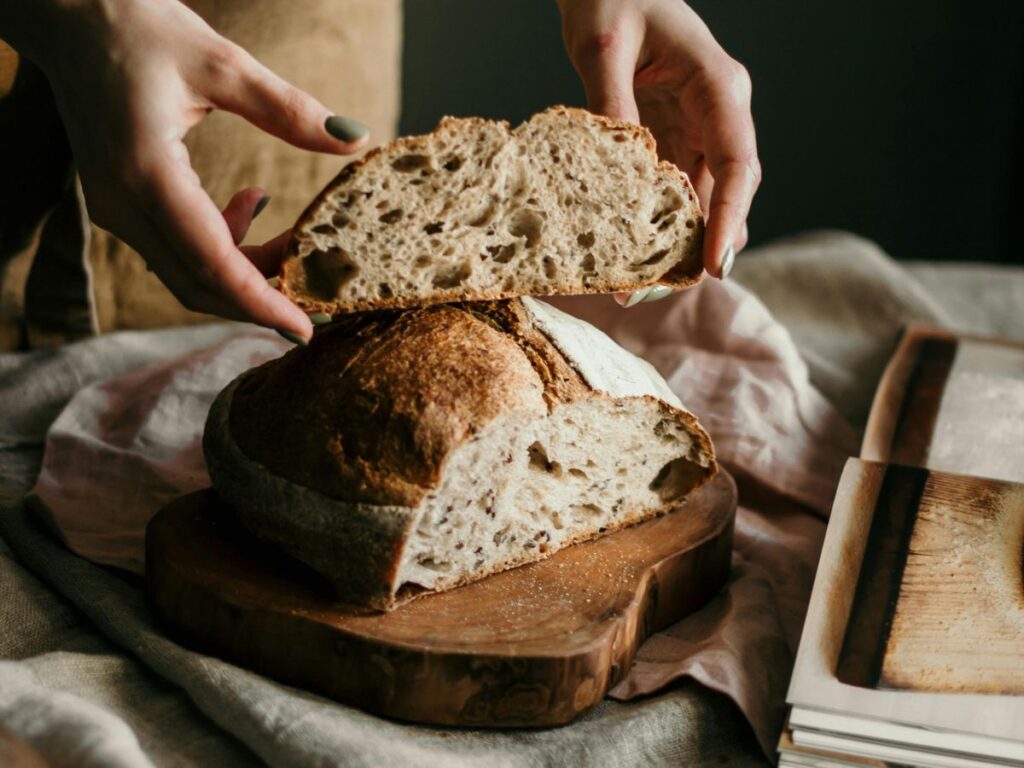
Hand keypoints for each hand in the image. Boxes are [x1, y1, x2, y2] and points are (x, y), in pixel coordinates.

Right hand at [9, 0, 369, 339]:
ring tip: (294, 240)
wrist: (68, 16)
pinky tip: (253, 202)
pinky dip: (221, 244)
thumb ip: (288, 110)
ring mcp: (113, 208)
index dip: (260, 303)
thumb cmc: (137, 27)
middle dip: (259, 298)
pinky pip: (175, 247)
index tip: (305, 329)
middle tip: (317, 299)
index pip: (210, 263)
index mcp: (145, 172)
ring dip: (245, 270)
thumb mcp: (222, 63)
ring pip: (186, 271)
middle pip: (197, 283)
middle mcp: (121, 202)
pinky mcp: (119, 203)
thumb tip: (354, 140)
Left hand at [558, 0, 760, 284]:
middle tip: (652, 292)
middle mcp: (718, 114)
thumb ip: (611, 101)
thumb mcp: (602, 43)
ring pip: (702, 202)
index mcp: (717, 85)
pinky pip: (674, 194)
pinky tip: (628, 256)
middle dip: (699, 248)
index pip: (739, 161)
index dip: (730, 218)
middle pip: (727, 194)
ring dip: (676, 246)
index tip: (714, 265)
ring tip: (634, 288)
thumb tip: (618, 168)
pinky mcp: (673, 142)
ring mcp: (698, 131)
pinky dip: (656, 227)